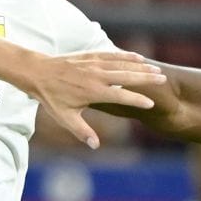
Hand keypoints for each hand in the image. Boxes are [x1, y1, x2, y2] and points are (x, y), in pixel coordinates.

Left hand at [27, 50, 164, 148]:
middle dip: (146, 78)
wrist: (38, 73)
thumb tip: (95, 145)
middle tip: (163, 80)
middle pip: (127, 76)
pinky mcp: (91, 56)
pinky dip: (126, 56)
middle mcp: (97, 76)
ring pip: (122, 64)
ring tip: (156, 70)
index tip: (151, 103)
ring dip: (140, 66)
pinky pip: (112, 55)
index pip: (120, 96)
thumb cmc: (51, 98)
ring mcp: (94, 64)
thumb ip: (82, 131)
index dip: (136, 100)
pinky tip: (138, 57)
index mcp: (93, 92)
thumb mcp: (65, 118)